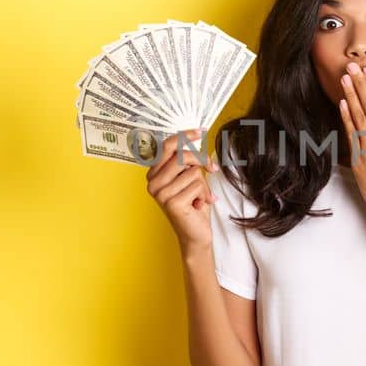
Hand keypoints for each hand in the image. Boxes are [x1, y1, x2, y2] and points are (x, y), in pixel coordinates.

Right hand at [145, 128, 219, 248]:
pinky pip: (197, 185)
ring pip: (193, 171)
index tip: (202, 130)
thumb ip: (187, 161)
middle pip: (182, 156)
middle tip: (212, 169)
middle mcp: (152, 182)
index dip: (185, 136)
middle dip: (201, 161)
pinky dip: (204, 194)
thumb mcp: (190, 178)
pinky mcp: (171, 202)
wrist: (196, 235)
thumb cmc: (194, 204)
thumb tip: (196, 137)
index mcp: (154, 173)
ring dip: (204, 184)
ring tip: (199, 197)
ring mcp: (160, 193)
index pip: (167, 146)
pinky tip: (198, 205)